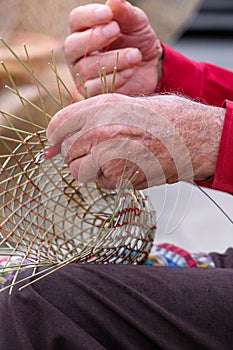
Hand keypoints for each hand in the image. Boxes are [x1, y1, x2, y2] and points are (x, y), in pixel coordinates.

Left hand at [47, 94, 223, 189]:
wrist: (196, 137)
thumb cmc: (164, 118)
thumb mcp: (126, 104)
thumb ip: (93, 117)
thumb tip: (64, 135)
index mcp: (101, 106)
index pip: (57, 126)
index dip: (54, 137)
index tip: (57, 143)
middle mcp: (101, 130)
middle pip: (66, 151)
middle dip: (75, 154)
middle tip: (92, 152)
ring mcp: (110, 155)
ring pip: (78, 171)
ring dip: (88, 169)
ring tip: (107, 161)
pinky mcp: (121, 178)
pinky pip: (98, 183)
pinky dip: (105, 180)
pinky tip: (122, 168)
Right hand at [65, 0, 162, 96]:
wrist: (151, 69)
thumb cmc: (139, 42)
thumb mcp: (136, 23)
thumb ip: (124, 12)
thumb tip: (113, 0)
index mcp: (84, 31)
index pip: (76, 20)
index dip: (89, 16)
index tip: (108, 13)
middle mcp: (78, 54)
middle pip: (72, 46)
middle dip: (95, 38)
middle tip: (116, 30)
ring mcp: (83, 76)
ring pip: (85, 69)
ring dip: (112, 60)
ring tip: (135, 55)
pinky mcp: (93, 94)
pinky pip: (95, 89)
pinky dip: (114, 79)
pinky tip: (130, 71)